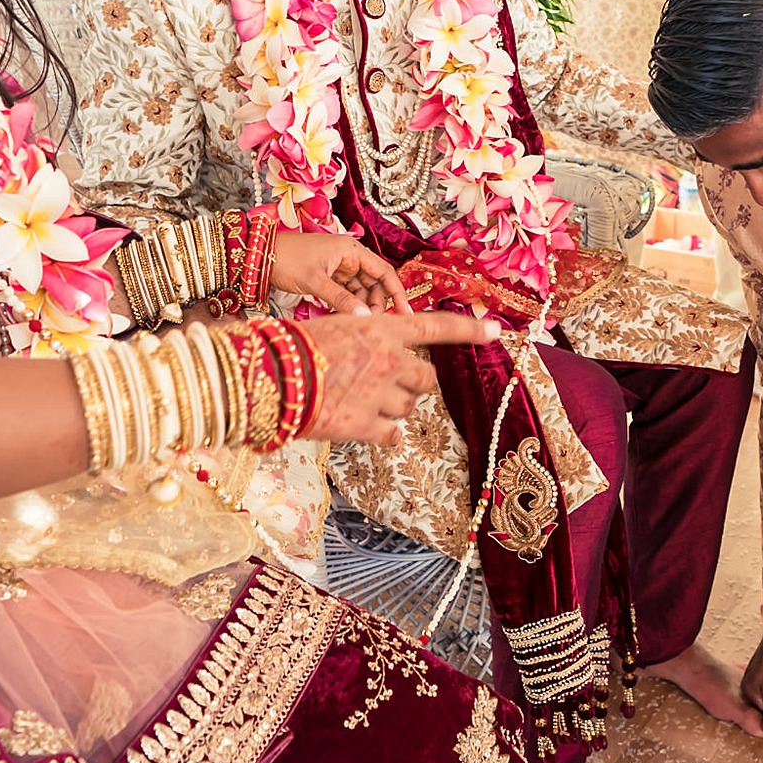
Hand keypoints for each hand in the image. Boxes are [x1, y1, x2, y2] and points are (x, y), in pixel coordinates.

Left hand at [269, 230, 411, 314]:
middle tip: (372, 324)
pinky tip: (345, 317)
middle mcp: (349, 257)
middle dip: (376, 303)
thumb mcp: (316, 282)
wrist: (259, 255)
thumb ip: (341, 300)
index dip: (397, 292)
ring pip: (360, 290)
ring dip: (361, 306)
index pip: (384, 272)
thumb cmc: (287, 260)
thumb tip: (365, 317)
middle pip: (374, 283)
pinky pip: (346, 292)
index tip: (406, 312)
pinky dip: (347, 304)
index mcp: (351, 250)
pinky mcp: (328, 276)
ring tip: (357, 322)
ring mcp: (338, 267)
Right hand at [294, 311, 498, 444]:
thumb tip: (378, 359)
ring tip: (358, 402)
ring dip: (392, 409)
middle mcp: (388, 360)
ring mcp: (380, 394)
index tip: (495, 330)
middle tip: (384, 385)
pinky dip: (384, 435)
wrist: (266, 377)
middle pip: (426, 378)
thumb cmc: (290, 348)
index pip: (436, 326)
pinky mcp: (366, 426)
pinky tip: (364, 427)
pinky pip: (393, 435)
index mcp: (380, 329)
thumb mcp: (333, 327)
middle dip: (412, 384)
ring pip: (407, 408)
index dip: (469, 329)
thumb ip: (365, 341)